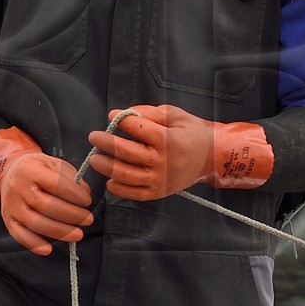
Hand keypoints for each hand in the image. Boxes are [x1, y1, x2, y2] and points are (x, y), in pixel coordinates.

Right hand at [0, 128, 91, 256]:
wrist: (10, 174)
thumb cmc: (38, 170)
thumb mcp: (53, 163)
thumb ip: (69, 176)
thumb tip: (85, 193)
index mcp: (30, 170)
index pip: (54, 183)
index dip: (73, 194)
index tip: (87, 200)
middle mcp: (18, 188)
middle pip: (45, 205)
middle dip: (71, 215)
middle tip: (88, 219)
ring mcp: (12, 206)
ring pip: (35, 223)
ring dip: (59, 231)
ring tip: (78, 234)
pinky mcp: (9, 221)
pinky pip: (20, 235)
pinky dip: (34, 245)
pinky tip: (49, 250)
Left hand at [85, 104, 273, 201]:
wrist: (210, 158)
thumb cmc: (191, 132)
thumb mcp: (175, 114)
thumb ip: (149, 112)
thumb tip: (123, 114)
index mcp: (166, 139)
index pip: (136, 128)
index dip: (121, 120)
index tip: (112, 116)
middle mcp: (162, 161)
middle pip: (125, 152)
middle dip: (105, 143)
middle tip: (93, 137)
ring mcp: (159, 179)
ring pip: (125, 175)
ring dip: (105, 167)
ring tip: (95, 159)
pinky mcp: (158, 192)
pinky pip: (134, 193)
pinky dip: (119, 189)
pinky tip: (110, 180)